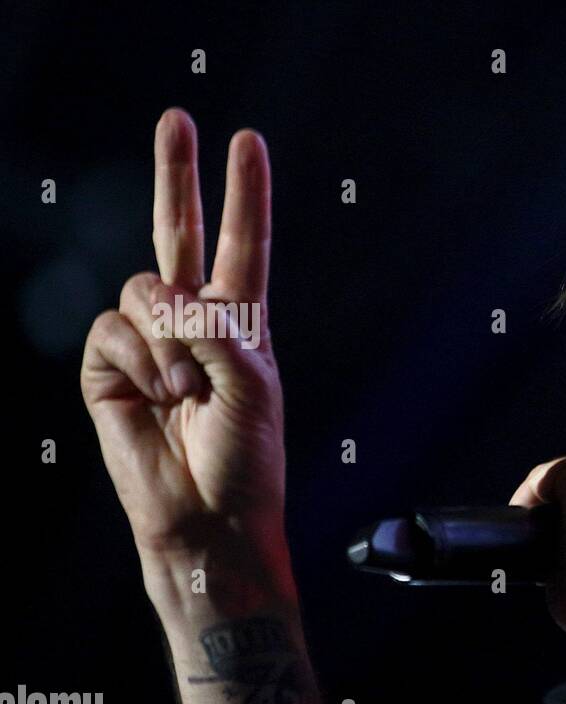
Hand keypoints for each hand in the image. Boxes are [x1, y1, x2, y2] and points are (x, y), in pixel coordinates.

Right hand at [80, 109, 289, 602]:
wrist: (207, 518)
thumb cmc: (245, 460)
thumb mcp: (253, 388)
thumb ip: (220, 331)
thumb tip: (169, 298)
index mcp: (242, 325)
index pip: (244, 247)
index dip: (244, 196)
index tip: (247, 143)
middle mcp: (194, 325)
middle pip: (181, 235)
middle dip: (178, 177)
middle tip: (178, 119)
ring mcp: (148, 344)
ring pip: (144, 291)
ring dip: (169, 338)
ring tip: (187, 390)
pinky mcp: (108, 367)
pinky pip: (112, 328)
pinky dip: (139, 359)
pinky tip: (158, 395)